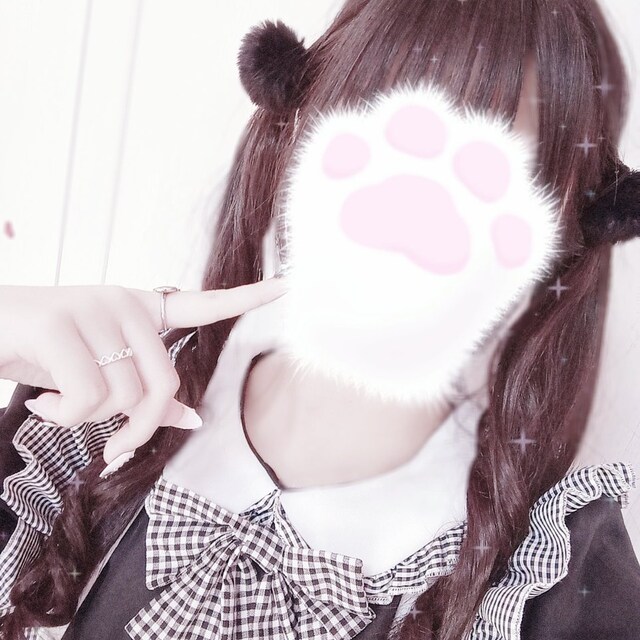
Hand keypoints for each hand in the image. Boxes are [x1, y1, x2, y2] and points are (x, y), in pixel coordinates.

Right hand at [0, 278, 288, 471]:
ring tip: (57, 406)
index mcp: (138, 309)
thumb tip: (192, 419)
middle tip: (114, 449)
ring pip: (124, 395)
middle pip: (164, 383)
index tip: (288, 286)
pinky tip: (41, 403)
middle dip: (139, 429)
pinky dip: (63, 418)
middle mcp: (124, 302)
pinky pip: (86, 398)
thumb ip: (144, 391)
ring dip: (88, 420)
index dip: (247, 298)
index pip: (202, 304)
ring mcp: (93, 309)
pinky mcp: (59, 325)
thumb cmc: (39, 354)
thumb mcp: (97, 373)